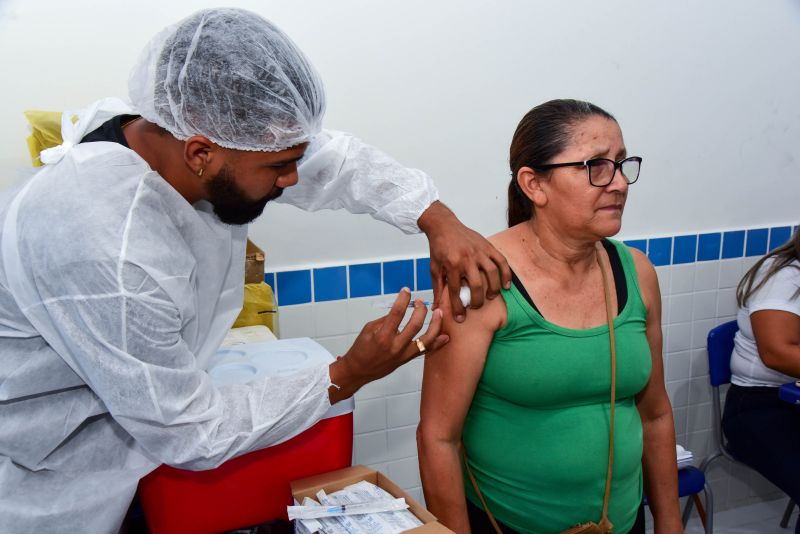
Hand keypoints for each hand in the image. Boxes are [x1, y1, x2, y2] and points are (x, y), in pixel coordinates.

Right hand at [328, 288, 448, 402]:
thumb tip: (401, 309)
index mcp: (383, 335)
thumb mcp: (369, 329)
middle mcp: (395, 345)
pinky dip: (436, 344)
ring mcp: (403, 354)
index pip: (397, 313)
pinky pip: (425, 351)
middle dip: (421, 309)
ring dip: (435, 324)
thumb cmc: (361, 348)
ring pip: (426, 339)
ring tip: (439, 313)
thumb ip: (386, 319)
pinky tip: (445, 336)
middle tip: (420, 302)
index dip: (403, 299)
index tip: (406, 290)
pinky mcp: (407, 360)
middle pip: (415, 324)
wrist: (358, 371)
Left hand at [417, 201, 510, 322]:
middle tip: (476, 307)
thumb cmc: (438, 247)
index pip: (456, 291)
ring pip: (492, 273)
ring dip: (493, 288)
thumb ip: (437, 288)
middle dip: (477, 300)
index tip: (460, 318)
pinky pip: (501, 260)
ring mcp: (479, 251)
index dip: (458, 307)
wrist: (443, 225)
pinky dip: (506, 273)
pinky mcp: (487, 246)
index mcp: (451, 264)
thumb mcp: (434, 268)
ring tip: (490, 297)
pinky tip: (506, 285)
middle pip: (476, 284)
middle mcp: (466, 258)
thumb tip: (436, 308)